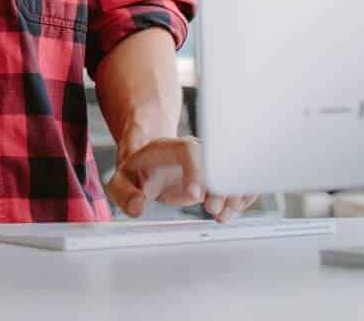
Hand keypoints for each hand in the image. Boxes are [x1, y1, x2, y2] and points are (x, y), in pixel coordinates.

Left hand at [106, 136, 258, 222]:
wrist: (150, 164)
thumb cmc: (137, 172)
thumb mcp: (121, 182)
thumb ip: (124, 194)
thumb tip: (138, 207)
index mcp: (169, 148)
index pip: (189, 151)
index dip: (197, 171)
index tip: (197, 195)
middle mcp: (195, 151)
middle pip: (219, 160)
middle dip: (221, 187)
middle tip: (212, 209)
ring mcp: (211, 161)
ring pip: (234, 170)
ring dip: (235, 194)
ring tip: (221, 214)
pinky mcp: (221, 174)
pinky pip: (240, 180)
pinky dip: (242, 196)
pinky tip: (231, 211)